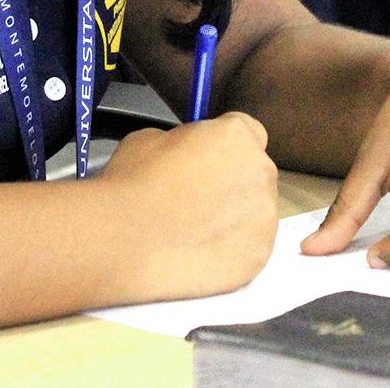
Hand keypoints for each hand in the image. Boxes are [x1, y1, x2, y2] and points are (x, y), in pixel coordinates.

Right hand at [99, 111, 278, 301]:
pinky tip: (201, 255)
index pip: (248, 131)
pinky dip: (231, 251)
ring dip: (234, 218)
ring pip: (256, 213)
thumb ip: (182, 142)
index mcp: (237, 136)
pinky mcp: (258, 257)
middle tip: (198, 199)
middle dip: (233, 181)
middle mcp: (260, 172)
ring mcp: (264, 218)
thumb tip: (186, 155)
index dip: (226, 145)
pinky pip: (250, 248)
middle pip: (255, 172)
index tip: (207, 160)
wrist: (124, 243)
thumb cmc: (132, 184)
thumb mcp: (150, 139)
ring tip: (196, 233)